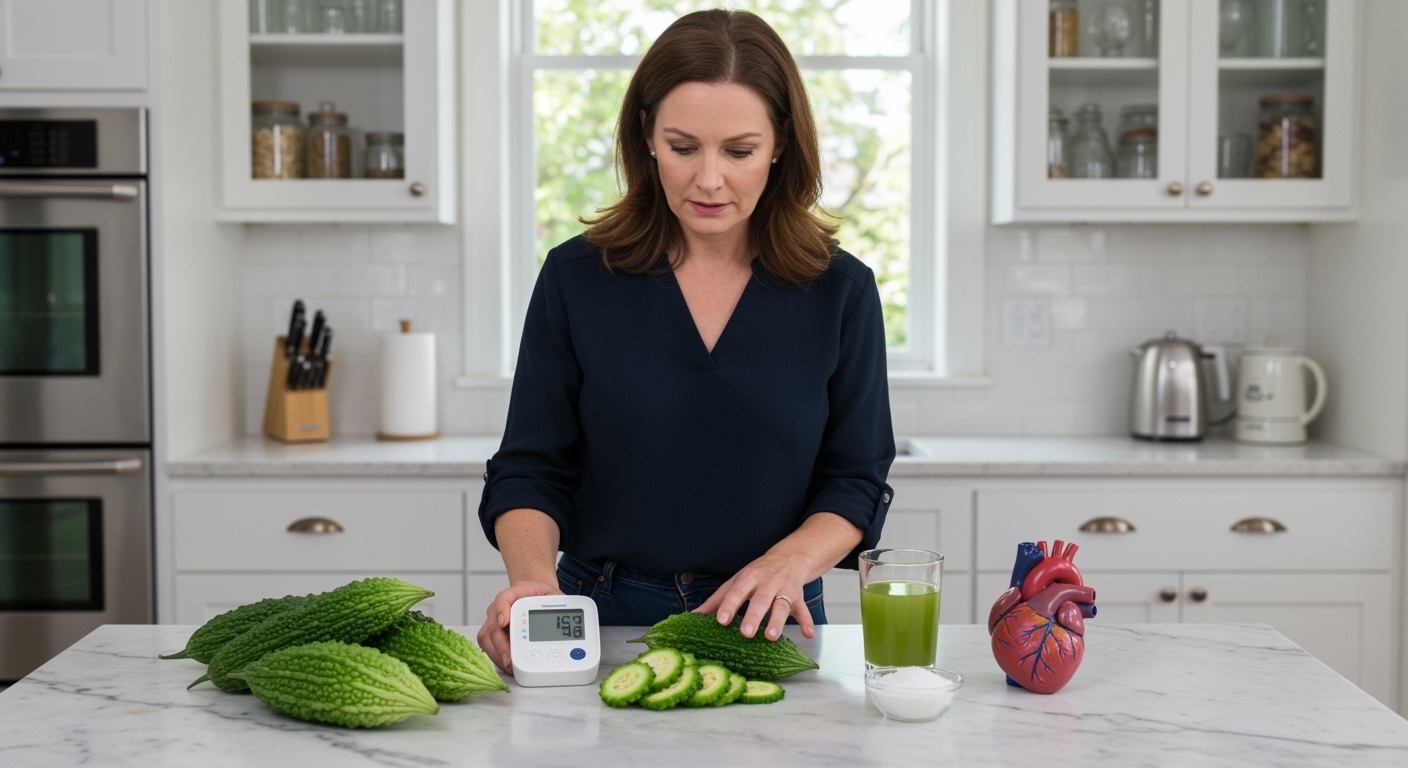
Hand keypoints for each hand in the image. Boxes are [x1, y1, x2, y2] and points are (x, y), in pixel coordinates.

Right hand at [476, 581, 561, 673]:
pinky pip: (488, 646)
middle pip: (494, 625)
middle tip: (510, 658)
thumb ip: (557, 601)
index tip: (504, 621)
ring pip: (487, 638)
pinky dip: (497, 657)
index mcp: (515, 594)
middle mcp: (500, 607)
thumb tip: (564, 610)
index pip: (504, 598)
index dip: (502, 609)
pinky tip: (508, 665)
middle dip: (500, 644)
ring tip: (510, 666)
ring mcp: (494, 621)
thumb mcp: (552, 593)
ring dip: (497, 654)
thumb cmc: (539, 596)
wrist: (532, 597)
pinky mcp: (493, 634)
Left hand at [694, 552, 814, 641]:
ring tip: (771, 636)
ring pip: (782, 605)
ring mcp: (785, 589)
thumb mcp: (737, 581)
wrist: (789, 557)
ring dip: (777, 621)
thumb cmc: (758, 574)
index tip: (720, 620)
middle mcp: (767, 582)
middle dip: (754, 616)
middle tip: (746, 633)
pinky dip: (807, 621)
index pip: (737, 591)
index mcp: (749, 577)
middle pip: (761, 599)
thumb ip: (717, 599)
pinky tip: (807, 633)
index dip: (729, 605)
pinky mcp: (799, 597)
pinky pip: (804, 610)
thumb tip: (694, 616)